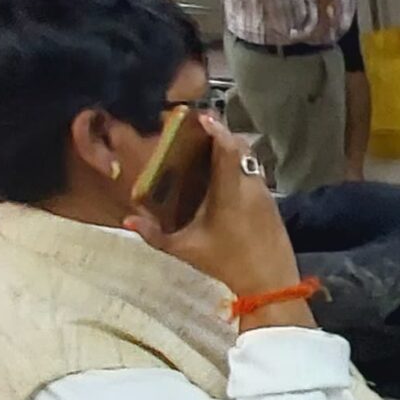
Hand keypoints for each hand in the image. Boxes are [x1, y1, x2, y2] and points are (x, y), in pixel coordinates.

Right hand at [125, 116, 302, 309]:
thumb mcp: (186, 250)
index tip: (201, 116)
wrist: (270, 283)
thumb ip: (155, 235)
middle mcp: (250, 185)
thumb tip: (128, 220)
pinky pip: (253, 172)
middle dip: (220, 134)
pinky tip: (222, 176)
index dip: (215, 128)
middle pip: (239, 146)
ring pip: (248, 158)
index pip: (227, 149)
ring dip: (230, 150)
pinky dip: (238, 166)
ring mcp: (263, 191)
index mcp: (230, 192)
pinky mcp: (271, 200)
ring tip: (205, 151)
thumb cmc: (226, 263)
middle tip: (196, 131)